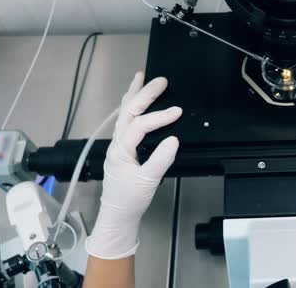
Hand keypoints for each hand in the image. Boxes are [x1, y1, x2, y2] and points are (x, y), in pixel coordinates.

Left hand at [86, 72, 181, 259]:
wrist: (117, 216)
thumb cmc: (130, 200)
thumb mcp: (148, 181)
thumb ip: (160, 160)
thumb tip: (173, 140)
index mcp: (121, 150)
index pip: (140, 126)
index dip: (159, 117)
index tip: (178, 112)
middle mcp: (116, 143)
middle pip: (128, 111)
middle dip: (144, 94)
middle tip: (161, 81)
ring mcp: (117, 145)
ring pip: (124, 113)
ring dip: (134, 95)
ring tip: (141, 79)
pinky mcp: (122, 149)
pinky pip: (125, 121)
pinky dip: (131, 107)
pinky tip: (135, 103)